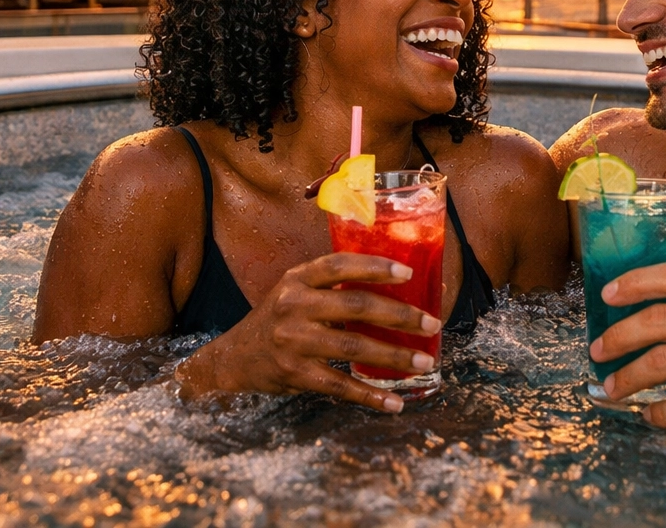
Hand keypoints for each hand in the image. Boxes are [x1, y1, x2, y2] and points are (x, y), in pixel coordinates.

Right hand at [174, 252, 440, 412]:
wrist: (233, 359)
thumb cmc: (277, 318)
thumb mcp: (294, 290)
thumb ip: (330, 284)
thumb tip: (392, 280)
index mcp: (297, 279)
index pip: (340, 265)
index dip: (375, 267)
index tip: (408, 272)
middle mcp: (294, 306)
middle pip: (357, 306)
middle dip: (400, 315)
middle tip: (432, 323)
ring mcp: (293, 341)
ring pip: (354, 346)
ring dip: (395, 356)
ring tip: (425, 360)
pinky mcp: (295, 374)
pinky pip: (340, 385)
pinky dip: (370, 395)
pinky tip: (394, 402)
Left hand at [590, 262, 665, 441]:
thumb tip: (646, 317)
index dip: (637, 281)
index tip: (607, 295)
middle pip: (660, 318)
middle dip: (619, 335)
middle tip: (597, 350)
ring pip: (662, 361)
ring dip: (628, 377)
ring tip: (612, 387)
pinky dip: (657, 412)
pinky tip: (650, 415)